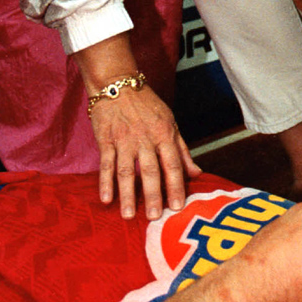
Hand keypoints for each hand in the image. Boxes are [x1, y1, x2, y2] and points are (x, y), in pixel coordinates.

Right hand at [90, 82, 200, 219]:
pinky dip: (105, 182)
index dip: (176, 186)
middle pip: (150, 171)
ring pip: (125, 171)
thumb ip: (182, 150)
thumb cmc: (147, 105)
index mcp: (164, 134)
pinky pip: (106, 164)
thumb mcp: (170, 122)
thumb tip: (196, 173)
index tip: (178, 207)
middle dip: (153, 195)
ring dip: (127, 194)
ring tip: (129, 215)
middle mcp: (145, 138)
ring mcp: (124, 140)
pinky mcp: (105, 139)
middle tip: (156, 217)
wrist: (117, 84)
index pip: (173, 165)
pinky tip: (106, 199)